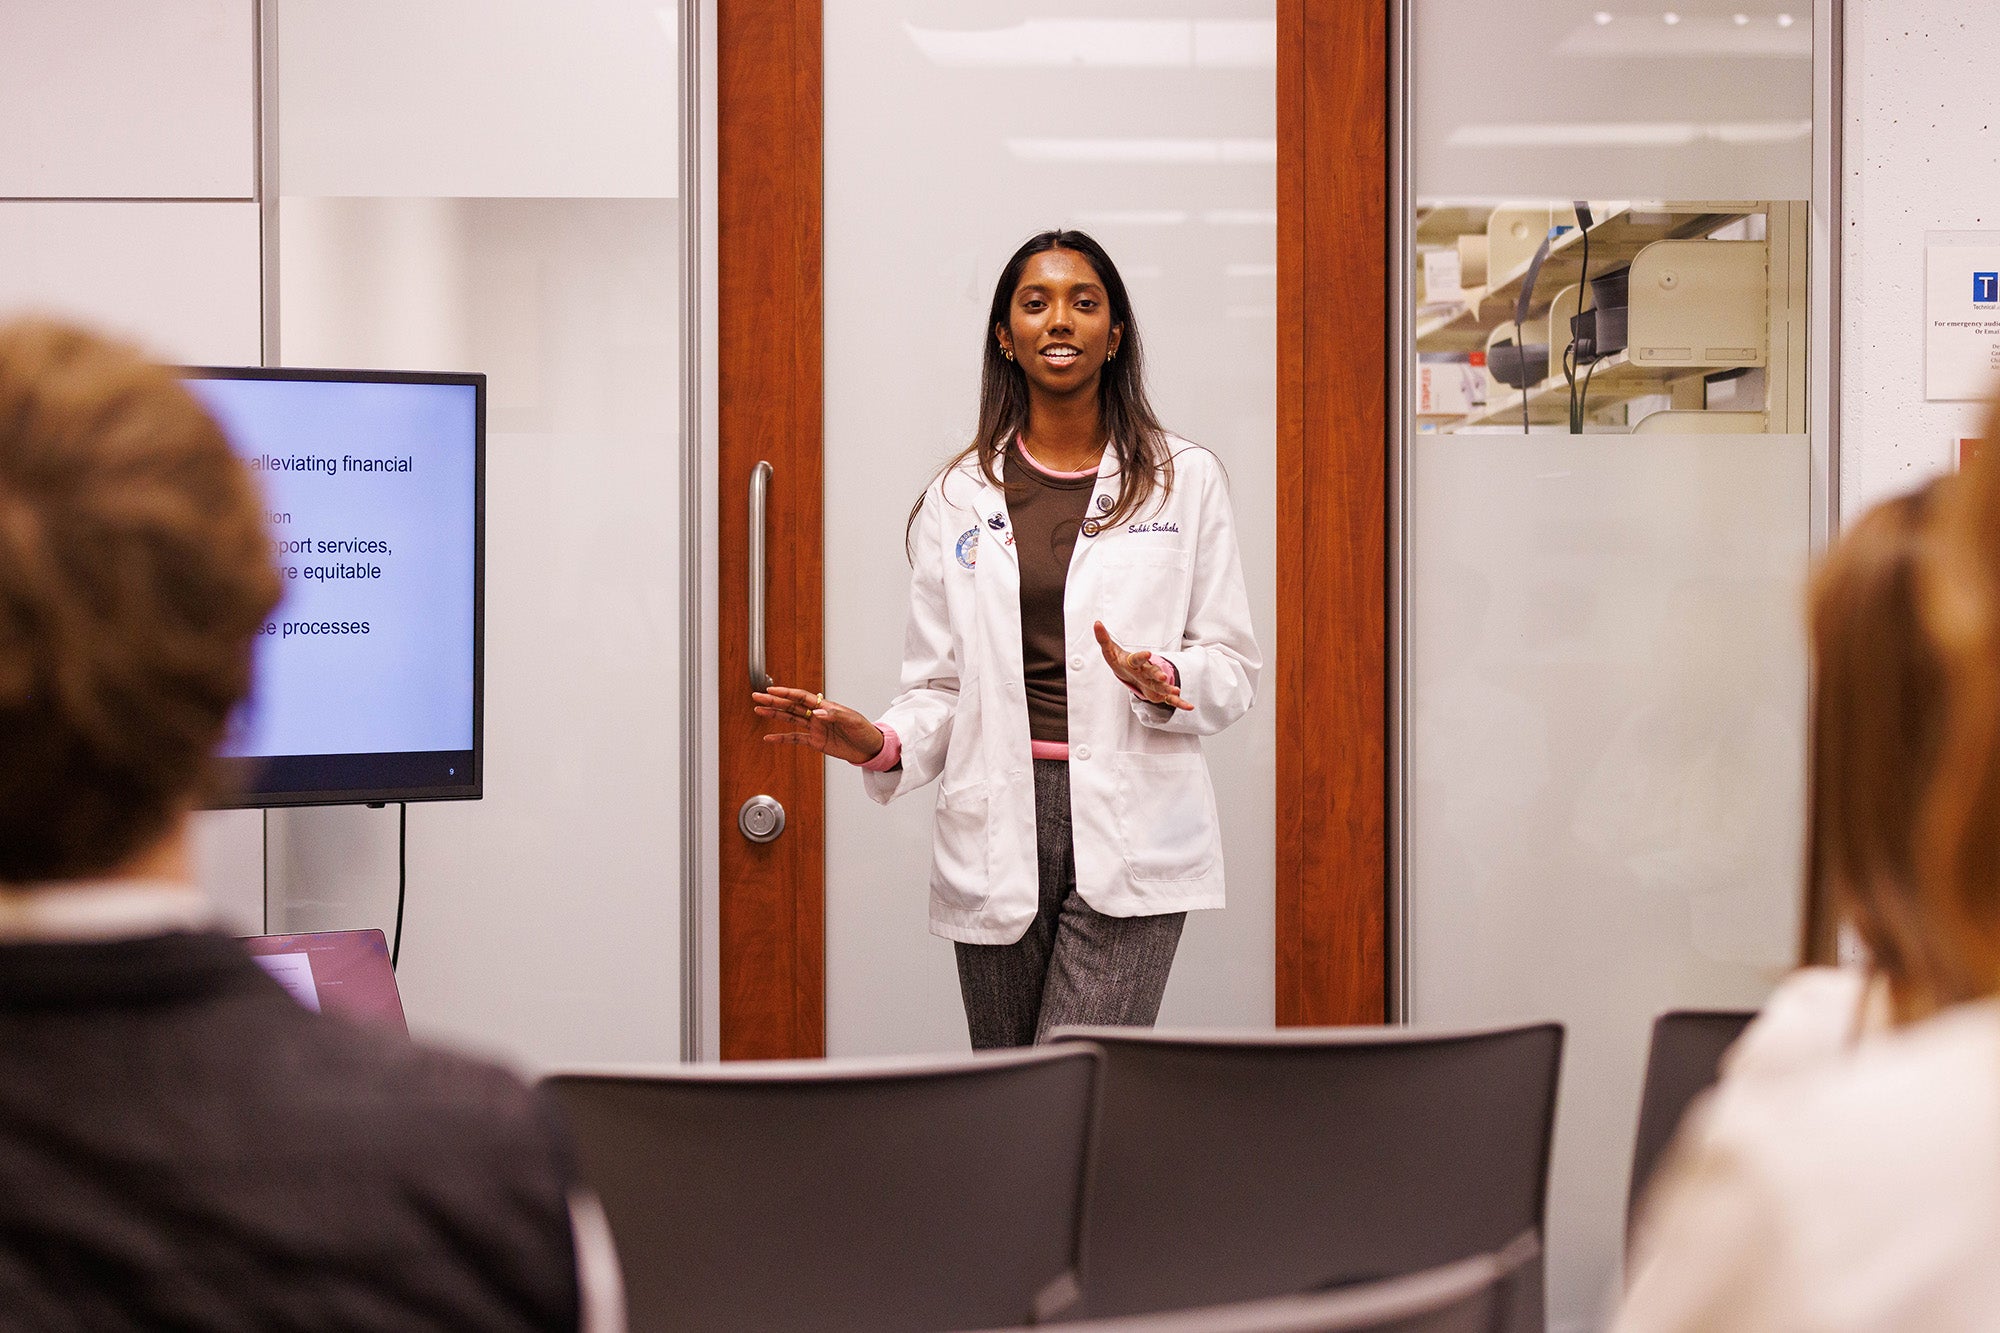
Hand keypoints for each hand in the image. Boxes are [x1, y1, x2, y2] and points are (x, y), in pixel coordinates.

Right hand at [753, 684, 885, 763]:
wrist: (871, 748)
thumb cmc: (865, 731)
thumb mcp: (853, 721)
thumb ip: (835, 715)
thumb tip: (817, 713)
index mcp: (826, 706)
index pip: (802, 697)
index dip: (787, 693)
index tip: (772, 690)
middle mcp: (817, 715)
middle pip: (792, 706)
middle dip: (774, 700)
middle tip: (758, 696)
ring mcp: (815, 728)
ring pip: (790, 719)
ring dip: (775, 714)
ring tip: (759, 710)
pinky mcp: (816, 742)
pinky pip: (795, 739)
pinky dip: (782, 738)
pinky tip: (770, 737)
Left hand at [1093, 621, 1192, 710]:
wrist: (1129, 669)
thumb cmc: (1119, 659)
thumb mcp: (1109, 650)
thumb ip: (1103, 638)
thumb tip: (1096, 623)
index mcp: (1134, 661)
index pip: (1137, 658)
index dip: (1141, 656)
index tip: (1148, 654)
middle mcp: (1146, 671)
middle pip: (1152, 672)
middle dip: (1157, 675)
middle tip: (1163, 677)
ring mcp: (1153, 682)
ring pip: (1161, 686)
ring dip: (1168, 689)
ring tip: (1176, 691)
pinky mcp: (1157, 692)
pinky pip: (1169, 699)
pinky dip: (1179, 703)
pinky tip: (1189, 707)